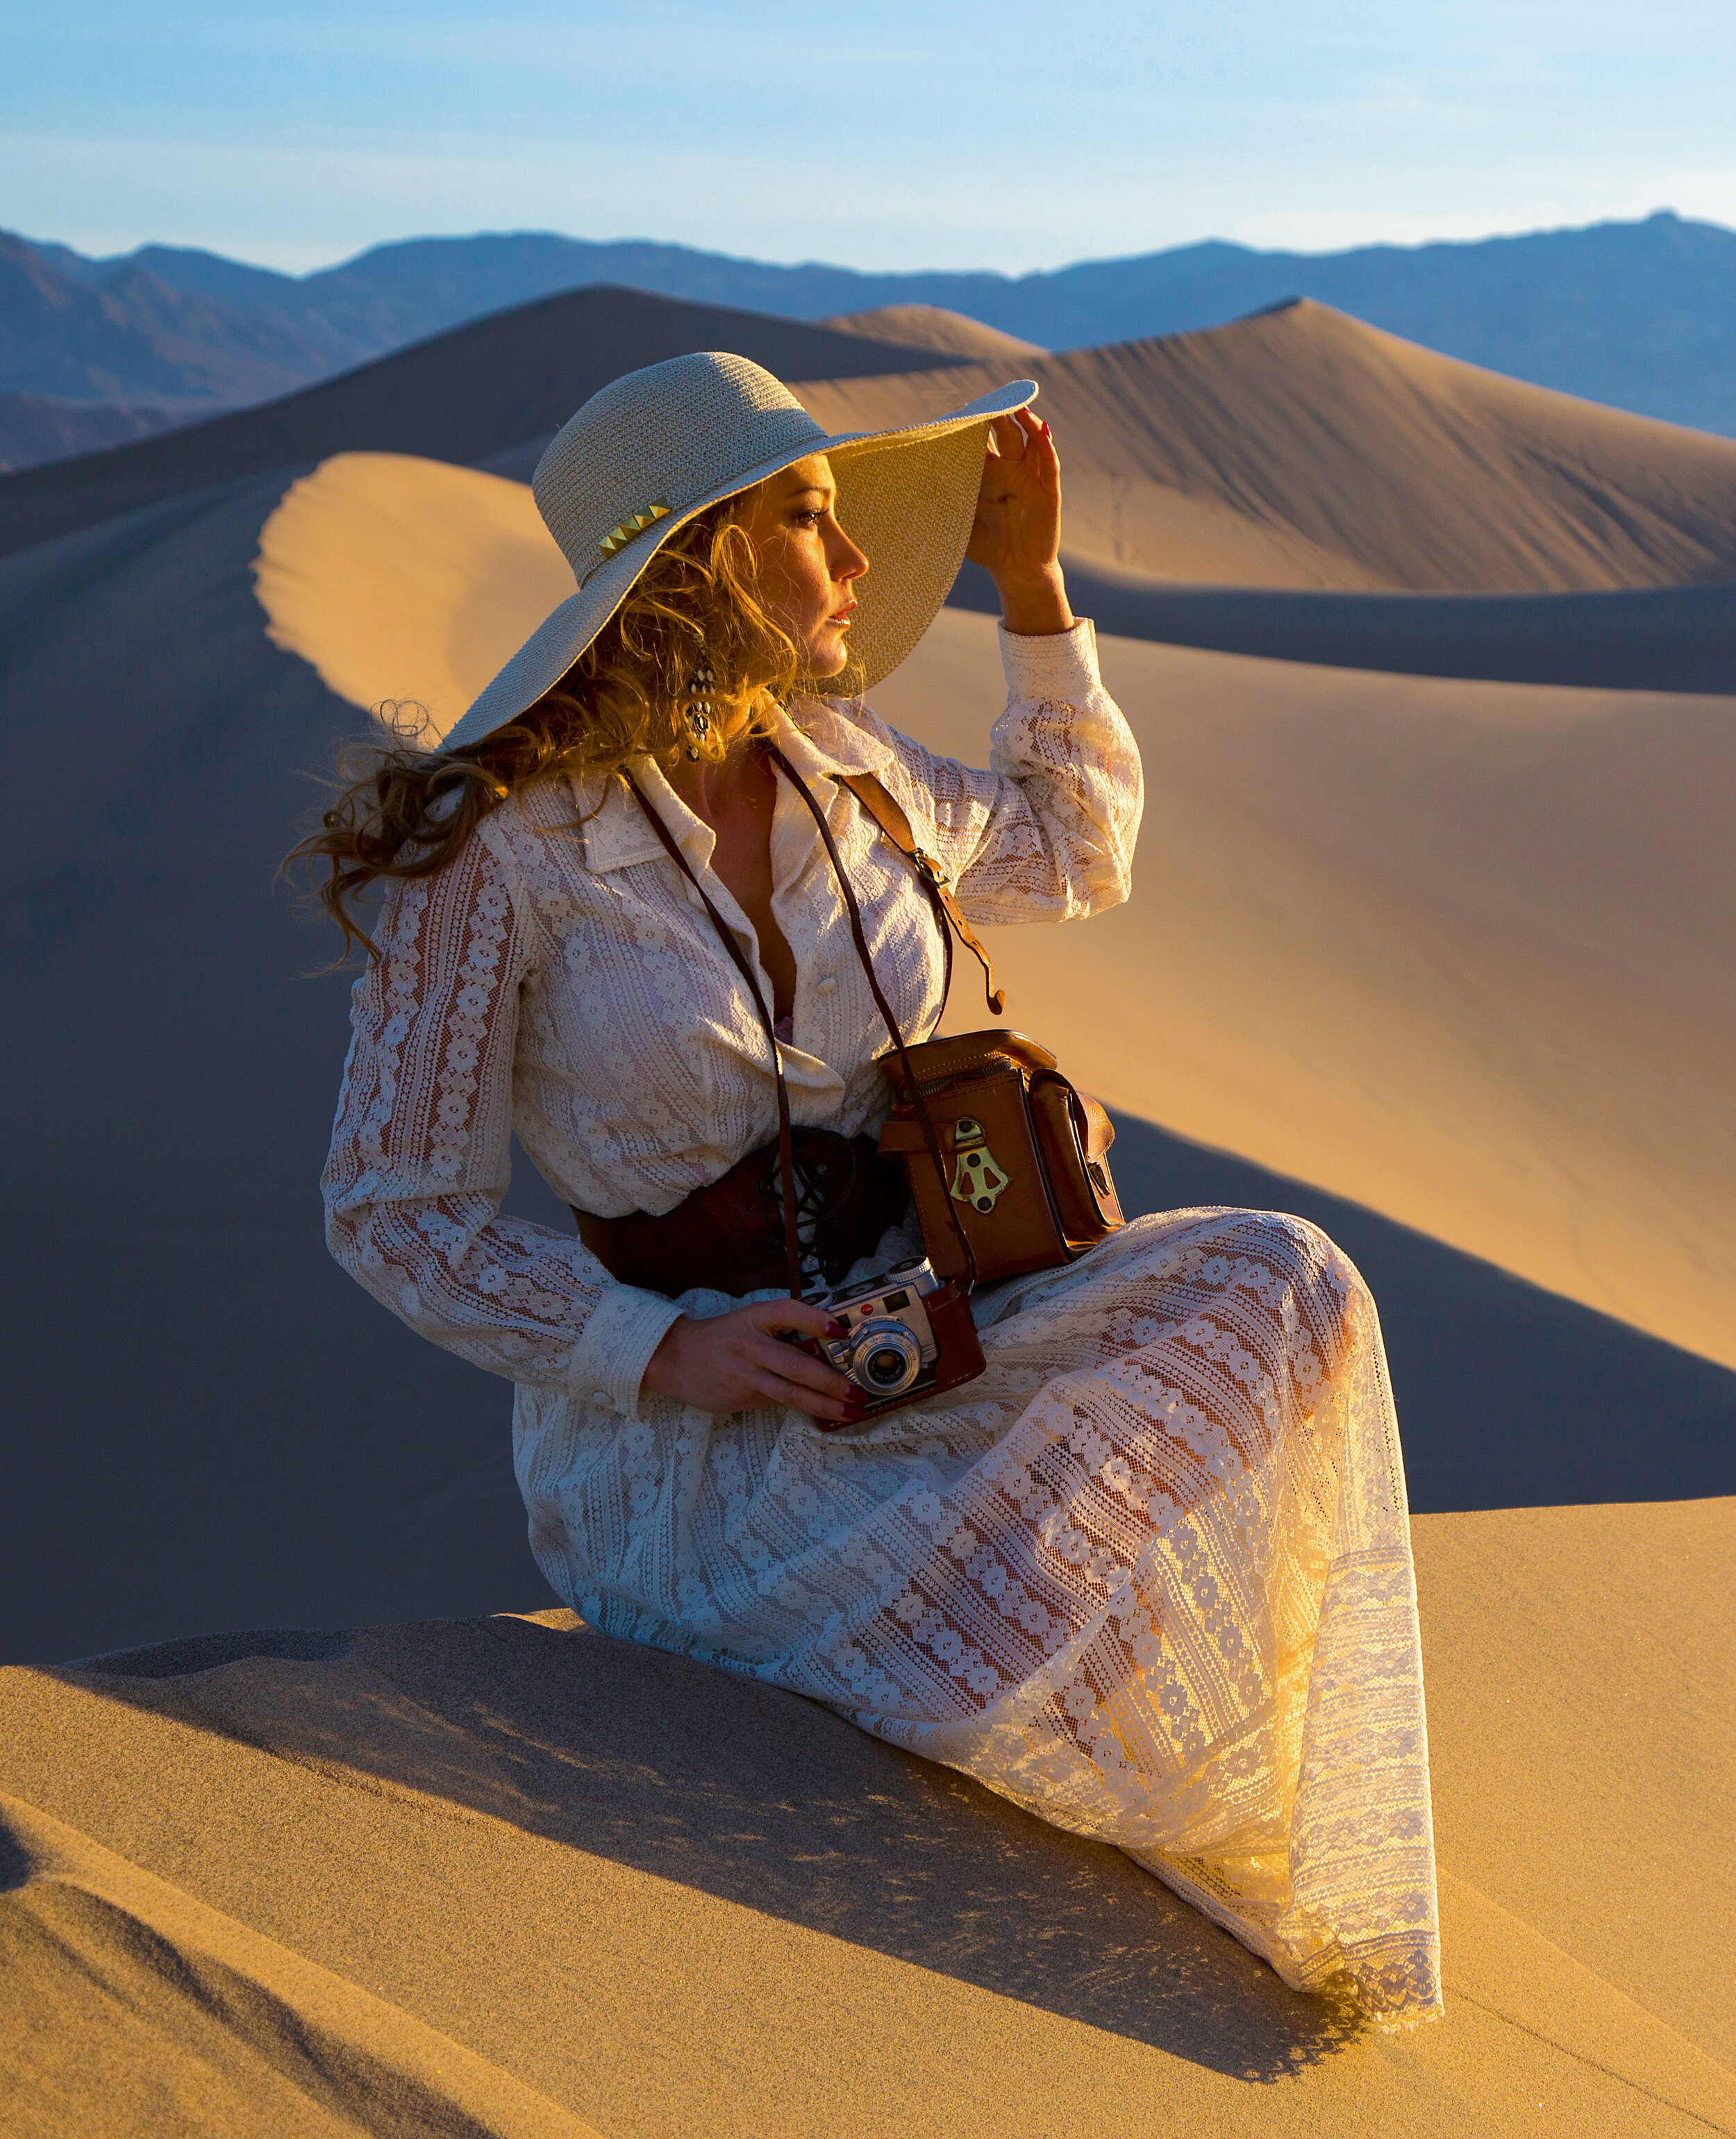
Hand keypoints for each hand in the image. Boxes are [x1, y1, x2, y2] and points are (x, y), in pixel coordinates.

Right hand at [641, 1298, 868, 1427]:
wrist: (676, 1359)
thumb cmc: (722, 1337)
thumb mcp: (750, 1321)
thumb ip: (783, 1329)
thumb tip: (828, 1346)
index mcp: (754, 1318)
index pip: (787, 1312)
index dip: (814, 1319)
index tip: (840, 1330)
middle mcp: (749, 1345)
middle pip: (795, 1364)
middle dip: (830, 1381)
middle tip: (856, 1391)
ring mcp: (745, 1374)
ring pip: (788, 1393)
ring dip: (822, 1404)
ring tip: (848, 1411)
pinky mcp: (741, 1397)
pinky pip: (776, 1402)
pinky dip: (801, 1407)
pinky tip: (821, 1413)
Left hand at [966, 409, 1074, 635]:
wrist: (1017, 570)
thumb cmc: (987, 545)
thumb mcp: (960, 518)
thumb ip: (944, 497)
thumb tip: (911, 480)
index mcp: (988, 472)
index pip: (981, 439)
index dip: (974, 423)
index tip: (959, 410)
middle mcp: (1011, 468)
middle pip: (1005, 433)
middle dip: (997, 415)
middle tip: (986, 400)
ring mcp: (1031, 476)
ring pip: (1030, 440)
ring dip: (1026, 420)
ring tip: (1016, 405)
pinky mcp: (1048, 490)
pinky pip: (1049, 463)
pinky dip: (1046, 445)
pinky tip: (1041, 430)